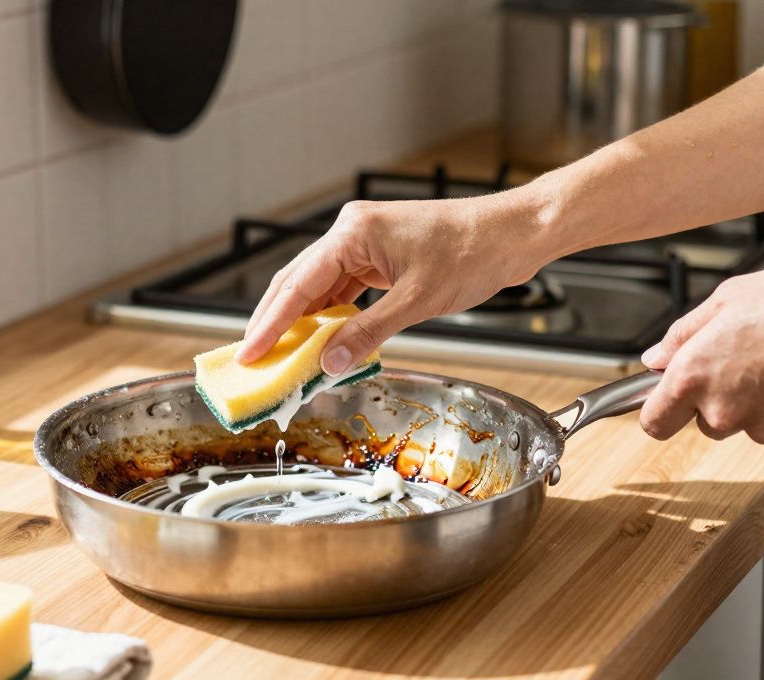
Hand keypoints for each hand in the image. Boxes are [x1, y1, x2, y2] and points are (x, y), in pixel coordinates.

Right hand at [236, 190, 557, 373]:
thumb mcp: (416, 302)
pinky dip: (331, 315)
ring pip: (319, 287)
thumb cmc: (472, 254)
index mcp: (353, 233)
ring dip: (303, 322)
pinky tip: (322, 341)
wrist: (512, 234)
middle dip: (276, 322)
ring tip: (282, 357)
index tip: (250, 353)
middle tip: (254, 360)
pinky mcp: (379, 255)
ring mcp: (365, 243)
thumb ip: (367, 333)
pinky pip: (343, 288)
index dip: (270, 323)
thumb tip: (330, 363)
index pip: (298, 284)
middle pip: (299, 282)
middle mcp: (352, 232)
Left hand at [640, 258, 763, 446]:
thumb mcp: (729, 298)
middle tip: (748, 359)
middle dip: (717, 397)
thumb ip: (682, 334)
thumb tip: (656, 358)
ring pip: (746, 424)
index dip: (660, 411)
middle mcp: (724, 411)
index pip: (654, 423)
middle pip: (704, 422)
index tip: (668, 401)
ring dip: (756, 402)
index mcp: (694, 376)